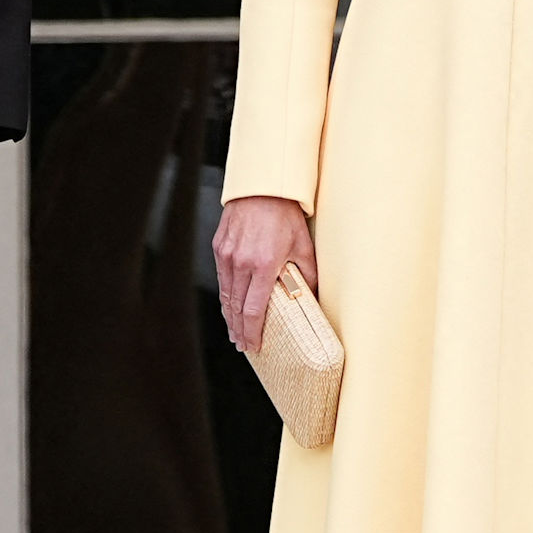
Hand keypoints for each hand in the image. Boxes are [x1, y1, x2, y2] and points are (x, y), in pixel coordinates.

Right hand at [215, 196, 313, 351]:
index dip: (253, 332)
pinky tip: (229, 306)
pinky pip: (221, 279)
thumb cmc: (285, 215)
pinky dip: (225, 296)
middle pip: (236, 308)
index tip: (254, 345)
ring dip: (230, 316)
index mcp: (263, 265)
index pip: (254, 310)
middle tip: (243, 345)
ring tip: (235, 331)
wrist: (262, 187)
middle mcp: (241, 263)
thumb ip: (307, 274)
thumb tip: (313, 297)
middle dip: (239, 330)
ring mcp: (227, 255)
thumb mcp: (304, 245)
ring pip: (226, 295)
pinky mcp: (219, 247)